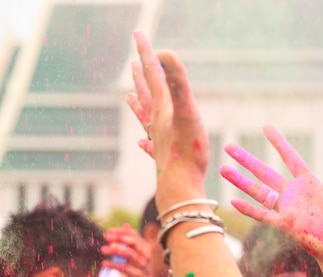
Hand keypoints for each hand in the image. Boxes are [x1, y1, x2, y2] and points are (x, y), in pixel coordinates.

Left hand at [102, 224, 152, 276]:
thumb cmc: (137, 271)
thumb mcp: (135, 255)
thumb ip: (131, 241)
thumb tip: (125, 225)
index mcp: (145, 248)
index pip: (134, 235)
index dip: (121, 232)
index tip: (107, 232)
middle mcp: (147, 256)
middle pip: (135, 242)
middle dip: (120, 238)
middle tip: (106, 237)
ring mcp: (144, 267)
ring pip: (131, 255)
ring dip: (116, 250)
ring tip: (103, 250)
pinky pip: (127, 270)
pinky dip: (115, 265)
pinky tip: (105, 263)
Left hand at [126, 31, 208, 210]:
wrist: (180, 187)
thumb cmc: (187, 152)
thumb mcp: (187, 112)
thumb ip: (179, 83)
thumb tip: (165, 53)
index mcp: (163, 109)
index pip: (153, 74)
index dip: (147, 53)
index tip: (138, 34)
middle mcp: (157, 123)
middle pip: (146, 94)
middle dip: (142, 76)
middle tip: (134, 60)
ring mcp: (159, 140)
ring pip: (144, 118)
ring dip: (137, 105)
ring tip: (127, 96)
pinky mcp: (164, 158)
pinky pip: (151, 146)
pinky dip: (145, 142)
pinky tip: (141, 143)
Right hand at [220, 125, 322, 264]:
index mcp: (307, 184)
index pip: (290, 158)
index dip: (278, 143)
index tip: (266, 127)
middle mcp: (293, 194)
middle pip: (264, 172)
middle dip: (246, 160)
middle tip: (229, 147)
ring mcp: (287, 209)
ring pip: (258, 191)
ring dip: (240, 181)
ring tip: (222, 169)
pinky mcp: (286, 224)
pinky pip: (263, 215)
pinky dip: (249, 209)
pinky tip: (233, 202)